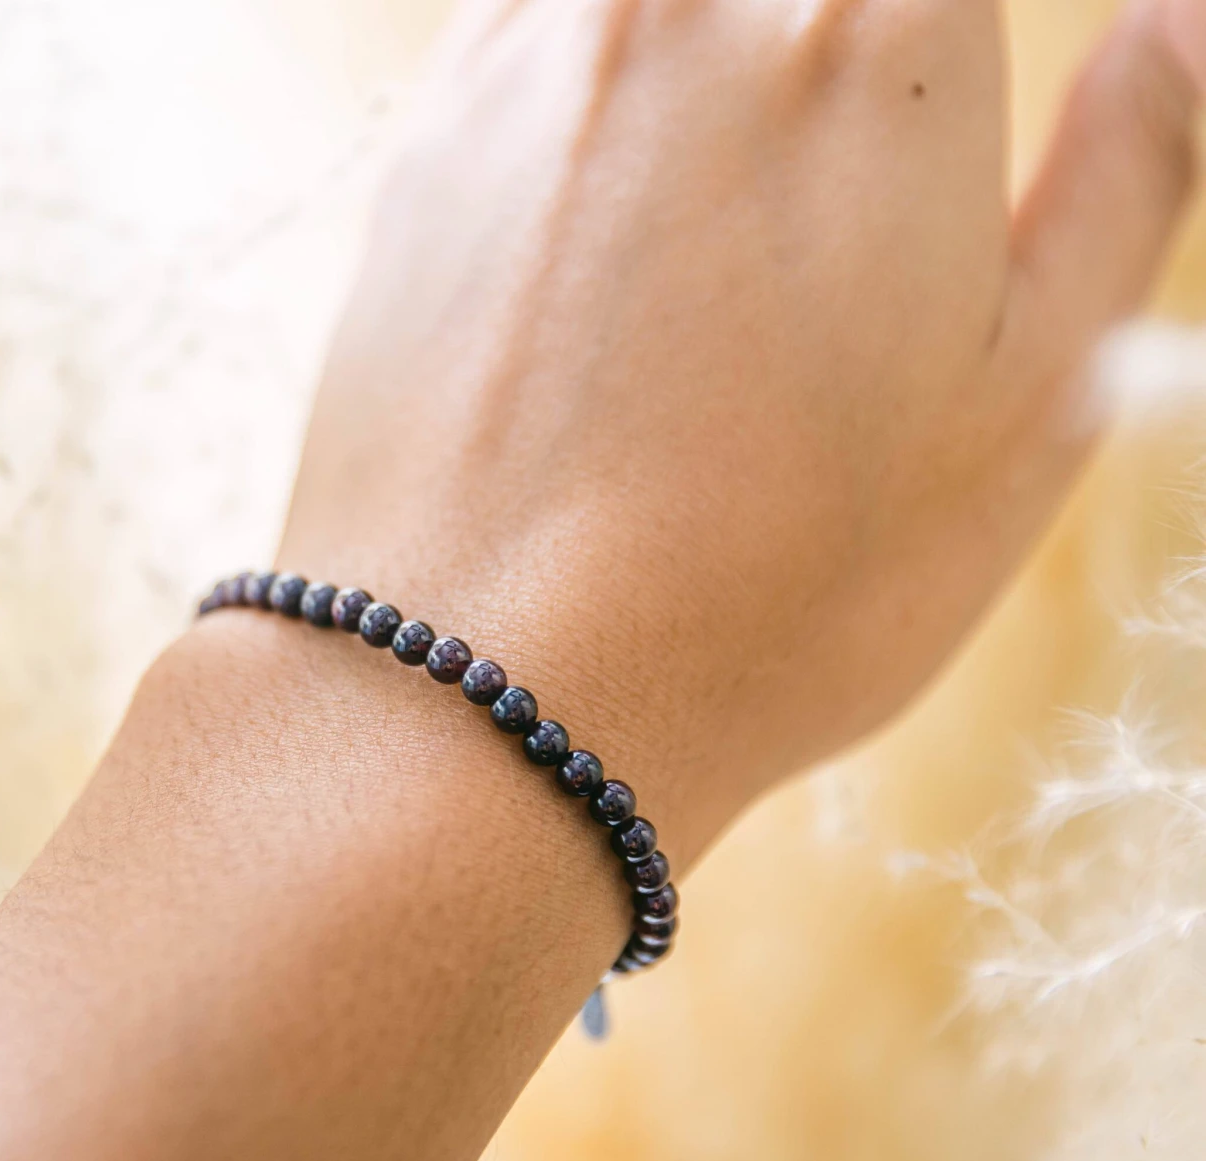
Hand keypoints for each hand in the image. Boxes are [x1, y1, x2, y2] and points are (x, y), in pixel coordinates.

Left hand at [282, 0, 1203, 860]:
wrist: (499, 697)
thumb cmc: (774, 593)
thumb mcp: (1029, 407)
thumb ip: (1131, 168)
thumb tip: (1180, 16)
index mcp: (878, 31)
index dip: (945, 49)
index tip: (935, 132)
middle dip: (843, 58)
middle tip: (846, 209)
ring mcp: (532, 62)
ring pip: (666, 5)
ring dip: (714, 71)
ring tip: (725, 260)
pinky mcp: (424, 147)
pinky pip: (541, 41)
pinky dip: (601, 101)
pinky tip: (612, 251)